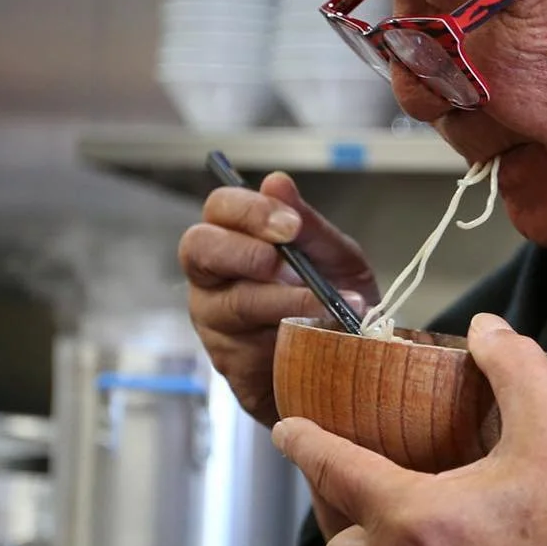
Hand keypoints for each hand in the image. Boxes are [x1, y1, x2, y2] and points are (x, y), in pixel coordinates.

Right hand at [180, 171, 378, 427]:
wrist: (349, 361)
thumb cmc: (331, 297)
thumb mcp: (332, 257)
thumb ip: (307, 224)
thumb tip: (277, 181)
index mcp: (236, 238)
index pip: (220, 208)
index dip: (249, 211)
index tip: (290, 226)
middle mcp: (213, 277)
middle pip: (198, 249)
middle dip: (244, 251)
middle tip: (284, 263)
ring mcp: (216, 322)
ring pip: (232, 303)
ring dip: (282, 301)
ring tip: (326, 305)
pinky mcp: (231, 364)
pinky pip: (252, 348)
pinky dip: (292, 339)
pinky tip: (320, 335)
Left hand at [273, 312, 546, 545]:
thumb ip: (516, 366)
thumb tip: (489, 330)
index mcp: (414, 521)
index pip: (336, 471)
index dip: (305, 442)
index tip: (285, 427)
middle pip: (336, 541)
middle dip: (335, 504)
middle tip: (356, 466)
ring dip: (368, 544)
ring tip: (402, 505)